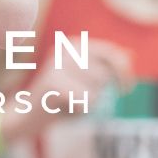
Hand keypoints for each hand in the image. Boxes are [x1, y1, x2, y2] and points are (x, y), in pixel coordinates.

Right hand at [2, 41, 131, 142]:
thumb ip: (106, 65)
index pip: (111, 52)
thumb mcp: (86, 78)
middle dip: (99, 91)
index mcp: (74, 43)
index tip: (127, 89)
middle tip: (80, 96)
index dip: (124, 72)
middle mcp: (65, 48)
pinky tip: (65, 107)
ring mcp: (57, 63)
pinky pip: (86, 99)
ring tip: (71, 100)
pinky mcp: (53, 81)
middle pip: (105, 74)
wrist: (27, 114)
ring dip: (89, 101)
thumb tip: (129, 54)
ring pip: (96, 89)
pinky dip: (80, 108)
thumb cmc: (61, 97)